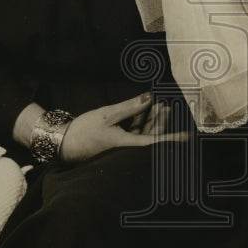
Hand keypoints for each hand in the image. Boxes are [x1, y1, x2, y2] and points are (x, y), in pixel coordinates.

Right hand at [60, 93, 187, 162]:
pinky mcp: (116, 144)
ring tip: (158, 105)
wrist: (62, 141)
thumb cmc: (84, 130)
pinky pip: (133, 133)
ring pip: (142, 134)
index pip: (154, 143)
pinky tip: (143, 110)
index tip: (186, 138)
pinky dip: (139, 122)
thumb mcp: (108, 115)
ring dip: (150, 120)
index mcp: (125, 145)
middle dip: (159, 121)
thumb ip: (131, 106)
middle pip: (149, 136)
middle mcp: (126, 150)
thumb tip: (150, 97)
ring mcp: (121, 147)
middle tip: (166, 106)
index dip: (171, 140)